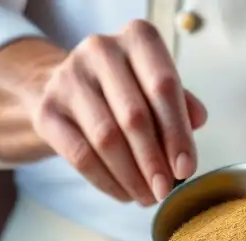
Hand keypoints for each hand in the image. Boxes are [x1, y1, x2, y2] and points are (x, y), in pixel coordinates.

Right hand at [32, 20, 207, 204]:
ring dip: (131, 176)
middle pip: (134, 116)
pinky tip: (124, 194)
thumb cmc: (127, 91)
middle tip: (165, 190)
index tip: (186, 168)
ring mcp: (69, 78)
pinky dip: (106, 181)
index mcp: (137, 39)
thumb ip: (180, 104)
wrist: (69, 89)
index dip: (178, 132)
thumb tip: (198, 122)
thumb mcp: (156, 88)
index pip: (163, 86)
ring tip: (147, 197)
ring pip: (106, 138)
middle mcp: (101, 50)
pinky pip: (81, 155)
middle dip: (154, 161)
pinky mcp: (48, 109)